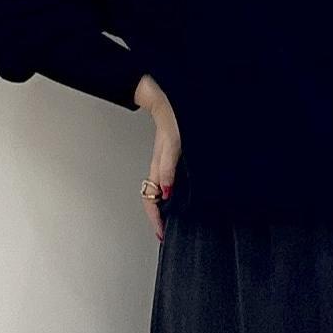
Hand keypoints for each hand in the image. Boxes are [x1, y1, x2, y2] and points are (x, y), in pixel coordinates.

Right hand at [134, 73, 180, 241]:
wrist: (168, 98)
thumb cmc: (172, 117)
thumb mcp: (173, 143)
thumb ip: (168, 167)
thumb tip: (166, 190)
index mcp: (157, 167)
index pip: (151, 201)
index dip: (156, 220)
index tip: (162, 234)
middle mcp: (160, 168)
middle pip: (154, 200)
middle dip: (159, 219)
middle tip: (166, 232)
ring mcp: (165, 163)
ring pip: (161, 192)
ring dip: (165, 207)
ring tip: (172, 220)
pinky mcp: (172, 158)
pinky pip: (168, 181)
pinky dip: (172, 193)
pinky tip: (180, 195)